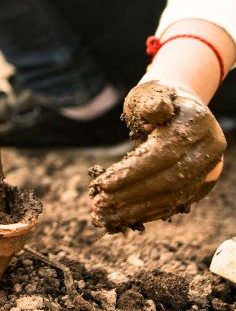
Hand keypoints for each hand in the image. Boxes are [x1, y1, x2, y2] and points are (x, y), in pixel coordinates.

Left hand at [89, 81, 224, 232]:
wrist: (180, 107)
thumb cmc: (155, 98)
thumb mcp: (151, 92)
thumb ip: (152, 101)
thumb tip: (156, 111)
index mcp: (197, 123)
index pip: (163, 154)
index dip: (132, 171)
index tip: (102, 184)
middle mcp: (209, 149)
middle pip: (169, 179)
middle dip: (131, 194)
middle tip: (100, 204)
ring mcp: (209, 168)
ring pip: (173, 196)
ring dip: (137, 208)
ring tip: (106, 215)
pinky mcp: (202, 183)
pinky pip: (176, 202)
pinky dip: (150, 211)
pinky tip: (125, 218)